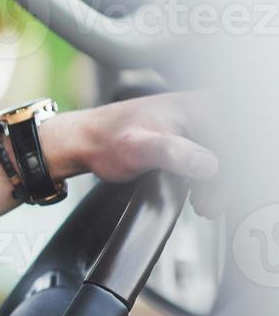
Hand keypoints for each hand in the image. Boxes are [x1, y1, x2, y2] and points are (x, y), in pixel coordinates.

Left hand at [0, 91, 218, 221]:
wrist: (83, 140)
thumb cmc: (105, 140)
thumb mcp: (139, 149)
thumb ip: (175, 155)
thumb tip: (209, 166)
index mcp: (201, 106)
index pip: (233, 145)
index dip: (227, 178)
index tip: (215, 200)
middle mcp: (204, 109)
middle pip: (230, 152)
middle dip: (224, 183)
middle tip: (209, 208)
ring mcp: (198, 121)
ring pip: (223, 157)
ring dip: (219, 184)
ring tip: (206, 206)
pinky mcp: (191, 134)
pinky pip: (212, 156)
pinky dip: (210, 179)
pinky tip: (201, 195)